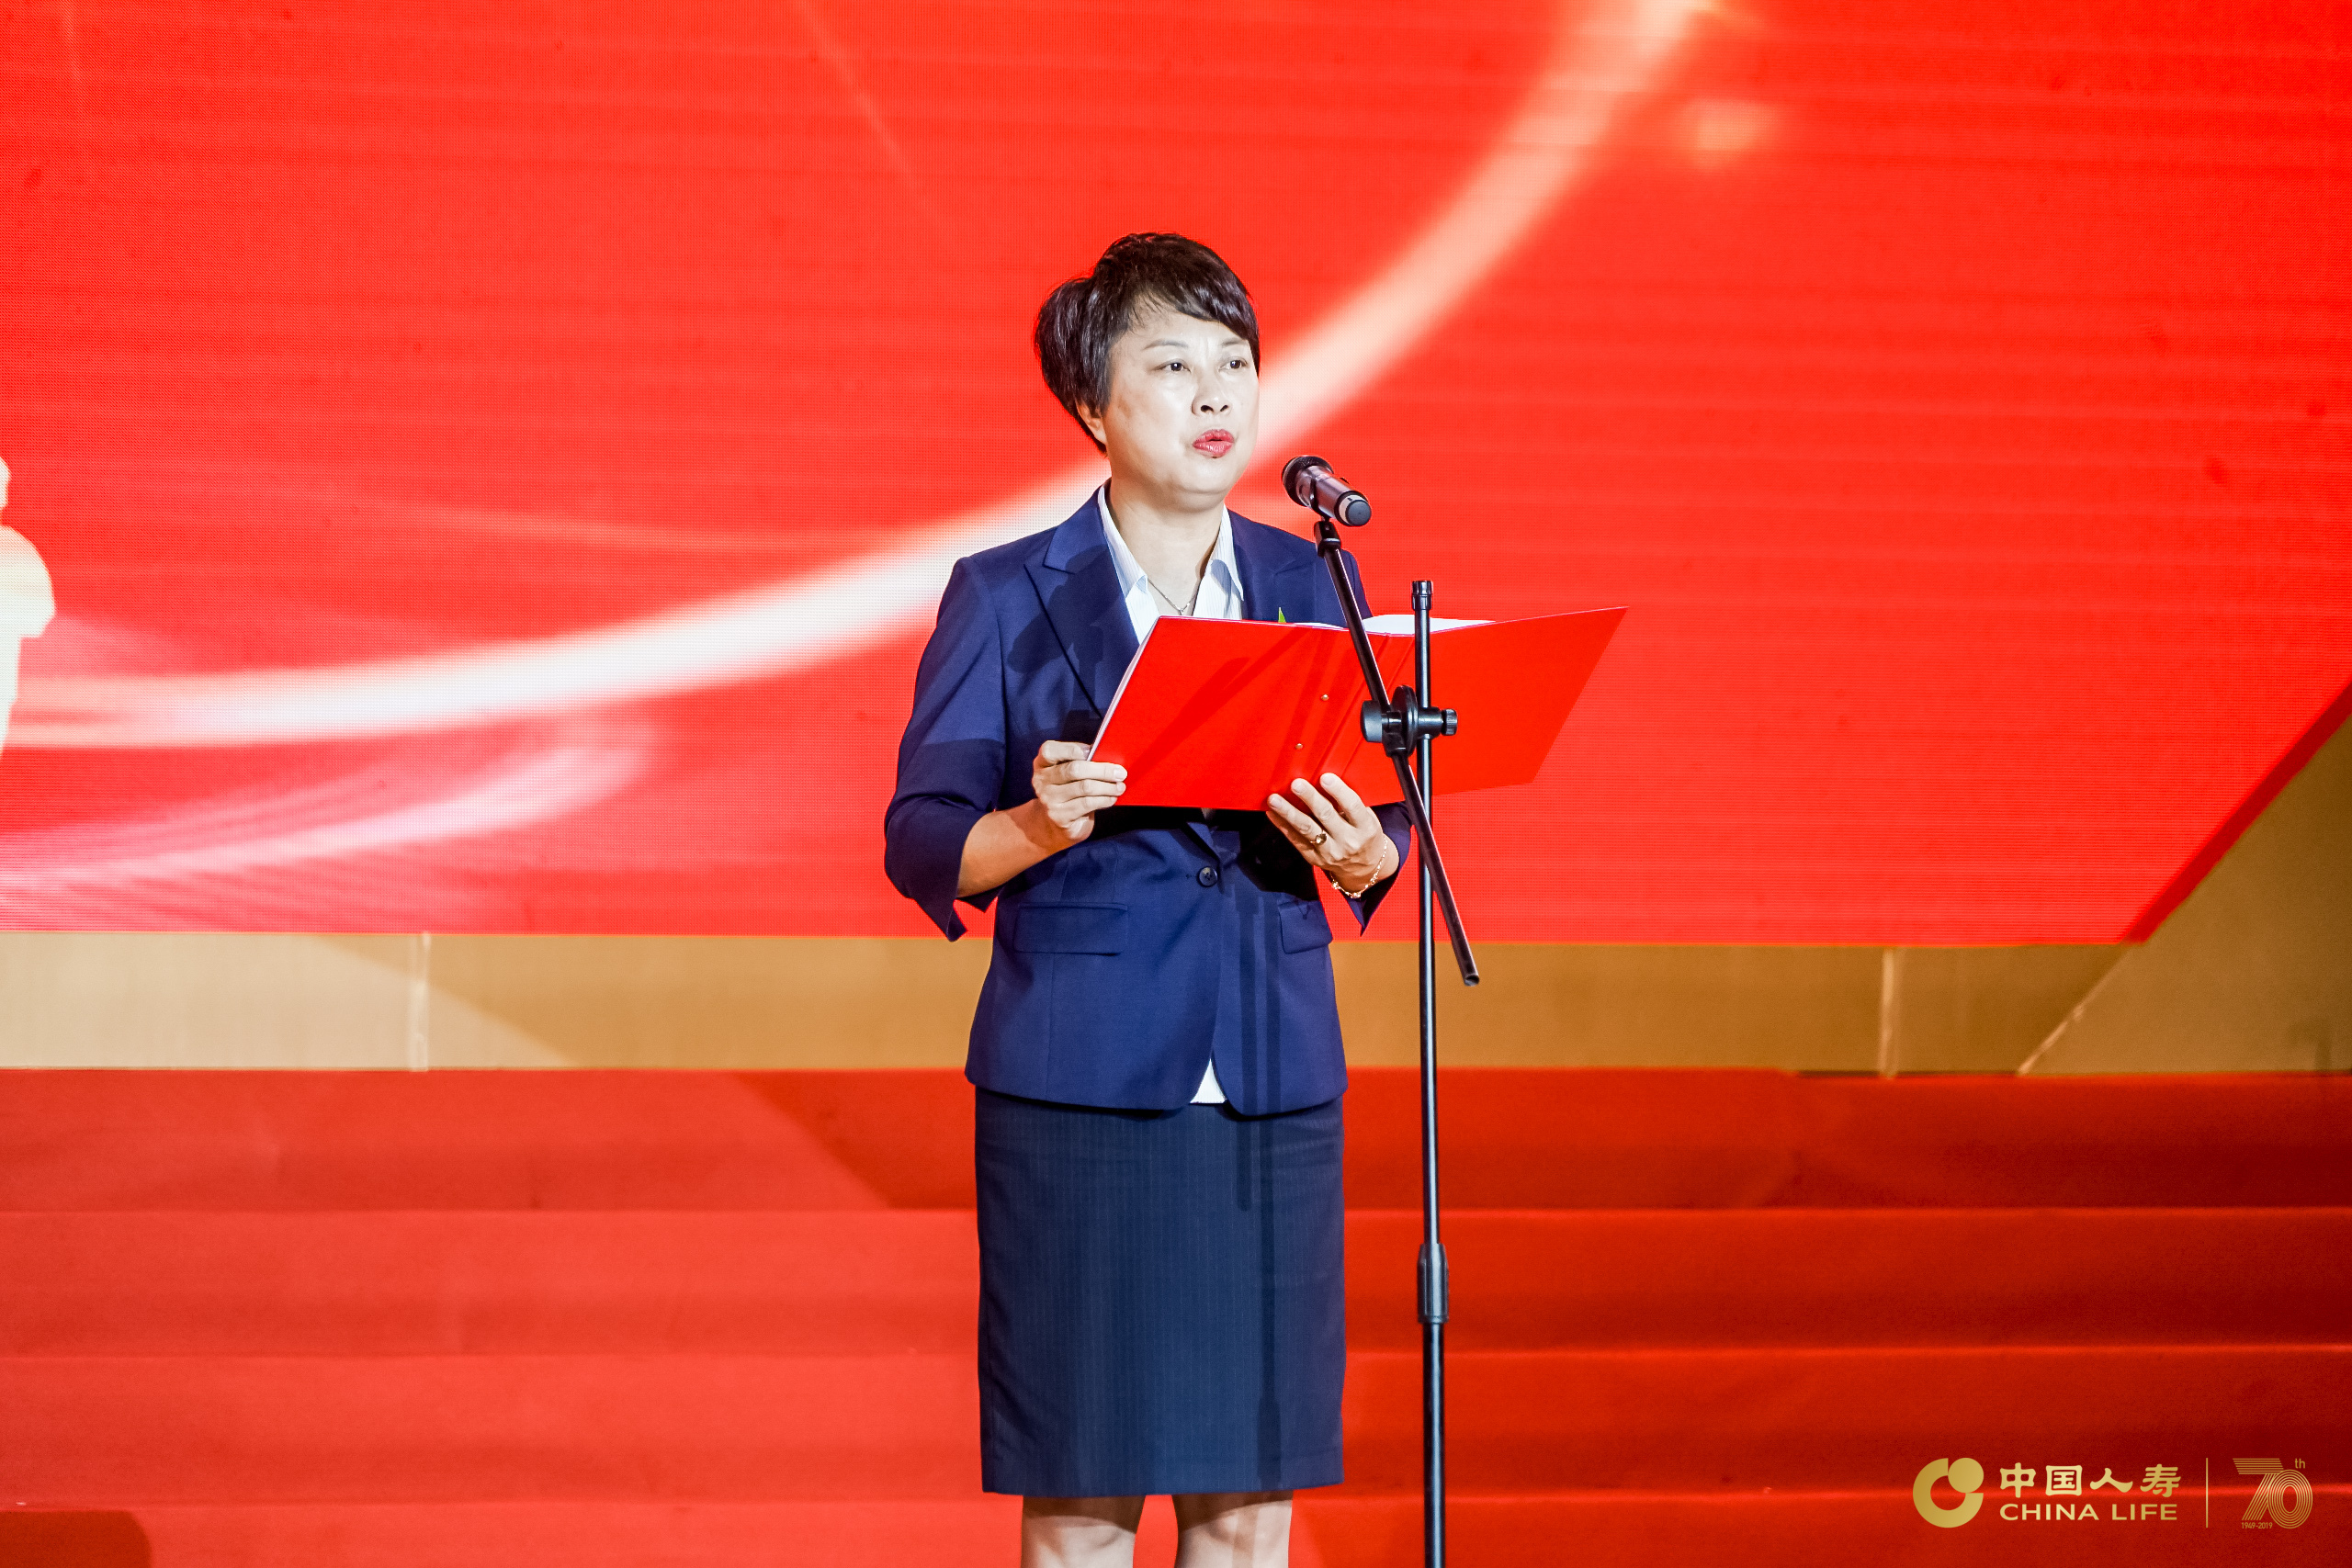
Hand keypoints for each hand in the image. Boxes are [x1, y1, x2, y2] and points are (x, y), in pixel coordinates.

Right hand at [1018, 739, 1126, 851]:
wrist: (1057, 822)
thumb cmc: (1070, 789)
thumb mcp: (1070, 772)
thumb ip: (1082, 761)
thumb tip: (1109, 755)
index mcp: (1043, 762)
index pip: (1051, 750)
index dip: (1073, 749)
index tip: (1095, 750)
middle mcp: (1041, 780)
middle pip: (1074, 770)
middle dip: (1102, 770)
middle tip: (1120, 772)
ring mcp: (1048, 799)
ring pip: (1084, 787)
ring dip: (1107, 787)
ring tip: (1120, 786)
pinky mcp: (1059, 816)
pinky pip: (1087, 804)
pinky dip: (1104, 800)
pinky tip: (1112, 798)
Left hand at [1266, 772, 1396, 895]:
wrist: (1363, 868)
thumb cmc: (1364, 835)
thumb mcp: (1368, 819)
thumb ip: (1350, 804)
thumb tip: (1325, 780)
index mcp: (1365, 828)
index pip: (1352, 807)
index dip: (1338, 791)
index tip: (1325, 777)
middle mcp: (1348, 841)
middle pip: (1326, 816)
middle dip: (1309, 798)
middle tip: (1296, 783)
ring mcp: (1329, 852)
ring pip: (1306, 829)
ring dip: (1288, 812)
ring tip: (1274, 799)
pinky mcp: (1314, 858)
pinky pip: (1295, 840)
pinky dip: (1282, 826)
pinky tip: (1272, 813)